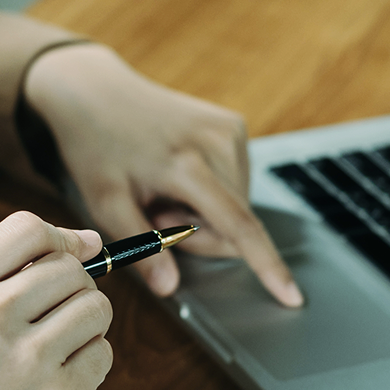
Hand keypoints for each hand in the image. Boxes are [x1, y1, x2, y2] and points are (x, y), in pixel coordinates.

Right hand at [0, 212, 111, 389]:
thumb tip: (84, 245)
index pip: (28, 229)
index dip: (62, 238)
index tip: (78, 251)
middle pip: (70, 269)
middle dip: (73, 292)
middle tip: (51, 326)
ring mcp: (27, 357)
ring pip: (96, 307)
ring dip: (85, 328)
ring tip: (51, 357)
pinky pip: (102, 355)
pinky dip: (87, 368)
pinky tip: (52, 388)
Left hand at [23, 43, 302, 306]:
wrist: (96, 92)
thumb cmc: (96, 147)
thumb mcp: (105, 202)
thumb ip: (141, 246)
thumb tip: (170, 288)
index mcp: (185, 163)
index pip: (238, 225)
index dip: (267, 265)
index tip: (293, 297)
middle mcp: (217, 141)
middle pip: (236, 224)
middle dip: (200, 234)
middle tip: (156, 213)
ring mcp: (230, 130)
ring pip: (238, 206)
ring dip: (204, 212)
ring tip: (164, 188)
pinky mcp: (233, 125)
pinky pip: (235, 183)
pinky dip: (210, 190)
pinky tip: (178, 172)